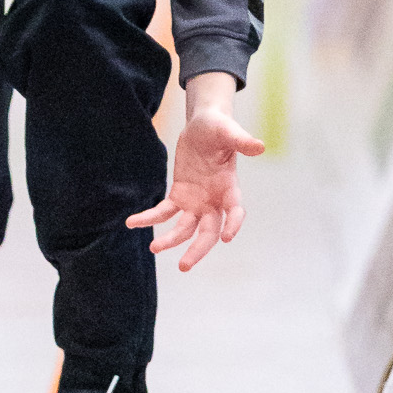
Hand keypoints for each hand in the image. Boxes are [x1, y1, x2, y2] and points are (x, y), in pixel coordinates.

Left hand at [126, 72, 264, 271]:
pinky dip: (149, 218)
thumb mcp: (229, 131)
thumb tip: (260, 146)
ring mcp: (196, 202)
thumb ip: (241, 141)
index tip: (228, 238)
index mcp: (230, 188)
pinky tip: (132, 223)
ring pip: (185, 228)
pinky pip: (163, 212)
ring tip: (154, 248)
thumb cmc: (220, 128)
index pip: (235, 211)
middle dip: (197, 250)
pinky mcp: (179, 196)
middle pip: (208, 232)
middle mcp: (214, 201)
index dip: (233, 224)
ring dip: (171, 240)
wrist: (203, 126)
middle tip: (184, 266)